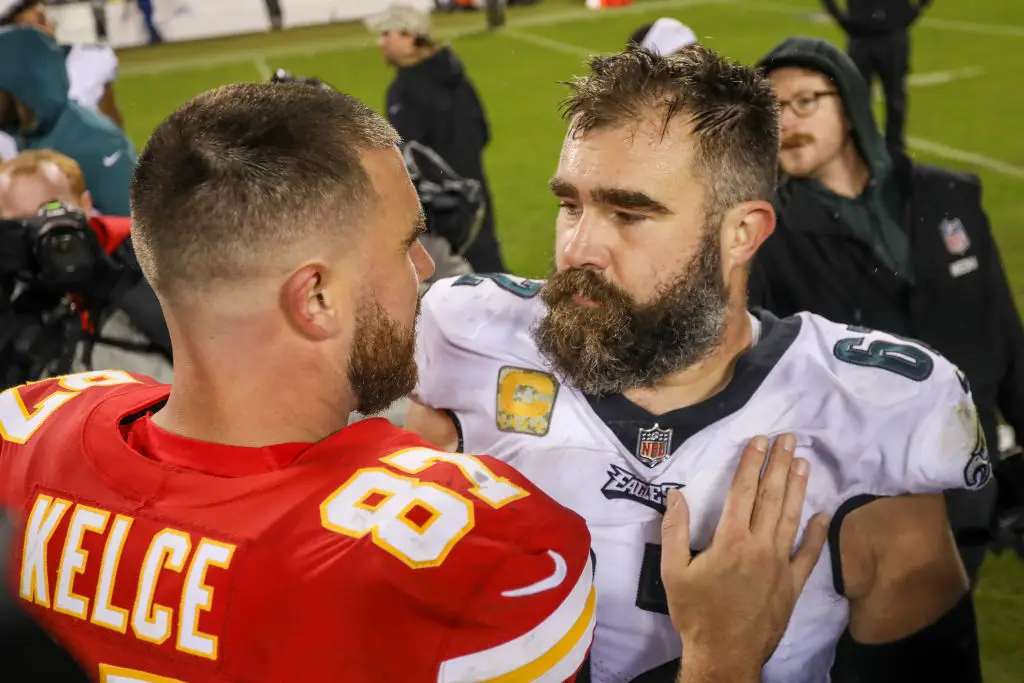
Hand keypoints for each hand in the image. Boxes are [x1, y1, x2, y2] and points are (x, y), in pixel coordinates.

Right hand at [661, 434, 829, 679]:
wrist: (725, 655)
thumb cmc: (695, 613)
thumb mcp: (673, 572)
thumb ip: (675, 531)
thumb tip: (677, 496)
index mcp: (730, 541)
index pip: (742, 492)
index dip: (751, 463)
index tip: (759, 440)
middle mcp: (760, 547)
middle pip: (771, 497)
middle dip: (778, 465)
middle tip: (788, 438)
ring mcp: (780, 565)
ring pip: (791, 518)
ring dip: (798, 488)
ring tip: (802, 462)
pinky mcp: (792, 585)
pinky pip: (809, 555)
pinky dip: (817, 533)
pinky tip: (824, 514)